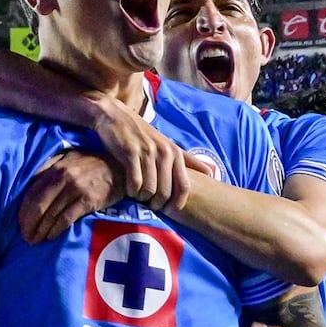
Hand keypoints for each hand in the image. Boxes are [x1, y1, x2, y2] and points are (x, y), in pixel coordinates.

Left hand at [19, 151, 124, 243]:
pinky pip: (67, 218)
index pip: (32, 192)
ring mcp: (76, 189)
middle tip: (26, 237)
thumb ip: (50, 167)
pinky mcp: (88, 200)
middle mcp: (64, 177)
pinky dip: (56, 229)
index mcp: (56, 167)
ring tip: (36, 240)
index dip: (24, 211)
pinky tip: (51, 236)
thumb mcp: (70, 159)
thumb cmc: (93, 166)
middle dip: (29, 224)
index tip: (20, 224)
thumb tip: (31, 182)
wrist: (121, 169)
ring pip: (52, 214)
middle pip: (39, 205)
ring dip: (41, 230)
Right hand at [92, 97, 211, 211]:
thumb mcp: (167, 144)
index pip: (184, 186)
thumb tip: (210, 173)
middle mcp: (164, 152)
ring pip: (150, 190)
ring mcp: (148, 152)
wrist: (115, 116)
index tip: (169, 210)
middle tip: (149, 205)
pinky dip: (131, 191)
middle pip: (165, 192)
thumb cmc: (142, 134)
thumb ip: (187, 159)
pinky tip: (129, 189)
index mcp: (175, 152)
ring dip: (142, 198)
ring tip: (137, 196)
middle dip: (157, 204)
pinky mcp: (130, 153)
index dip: (178, 203)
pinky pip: (135, 183)